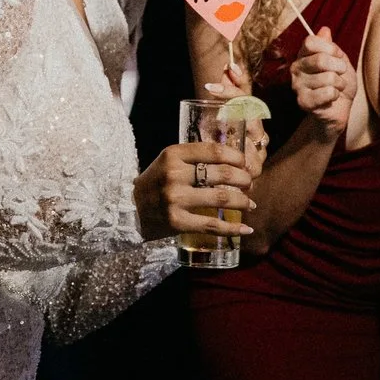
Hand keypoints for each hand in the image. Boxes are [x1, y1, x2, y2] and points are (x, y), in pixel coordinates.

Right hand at [135, 140, 259, 240]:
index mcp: (173, 154)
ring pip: (221, 198)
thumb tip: (232, 163)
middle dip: (244, 179)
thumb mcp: (168, 162)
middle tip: (250, 184)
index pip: (214, 151)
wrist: (128, 209)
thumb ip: (193, 158)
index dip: (236, 157)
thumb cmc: (155, 183)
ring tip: (251, 204)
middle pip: (222, 174)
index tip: (245, 163)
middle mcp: (174, 175)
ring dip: (243, 202)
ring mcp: (175, 199)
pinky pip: (211, 225)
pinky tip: (245, 229)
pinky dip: (232, 228)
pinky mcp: (176, 221)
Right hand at [286, 29, 354, 138]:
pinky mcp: (303, 101)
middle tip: (340, 74)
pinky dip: (335, 95)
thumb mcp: (340, 60)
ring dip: (339, 84)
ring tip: (336, 88)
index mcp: (304, 55)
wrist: (340, 107)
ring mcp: (297, 85)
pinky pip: (327, 93)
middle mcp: (296, 68)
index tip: (338, 55)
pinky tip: (331, 98)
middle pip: (320, 59)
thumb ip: (330, 46)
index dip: (329, 48)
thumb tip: (324, 30)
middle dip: (339, 67)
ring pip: (328, 78)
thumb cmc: (339, 82)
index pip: (310, 42)